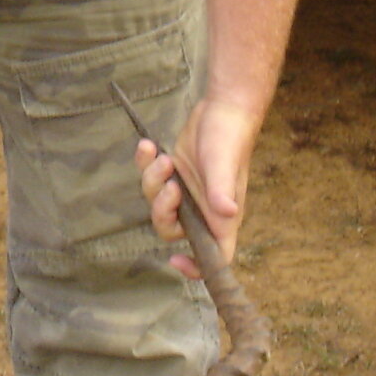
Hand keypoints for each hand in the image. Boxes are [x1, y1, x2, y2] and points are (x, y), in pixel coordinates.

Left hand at [134, 95, 260, 277]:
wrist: (222, 108)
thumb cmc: (230, 137)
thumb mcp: (223, 164)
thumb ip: (222, 189)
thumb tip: (228, 213)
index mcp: (221, 216)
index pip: (215, 256)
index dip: (197, 268)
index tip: (175, 260)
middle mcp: (202, 209)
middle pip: (172, 230)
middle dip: (162, 210)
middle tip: (169, 186)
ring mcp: (186, 192)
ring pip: (156, 203)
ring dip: (153, 181)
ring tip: (162, 158)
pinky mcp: (173, 174)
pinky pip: (150, 179)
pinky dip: (145, 164)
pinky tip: (149, 146)